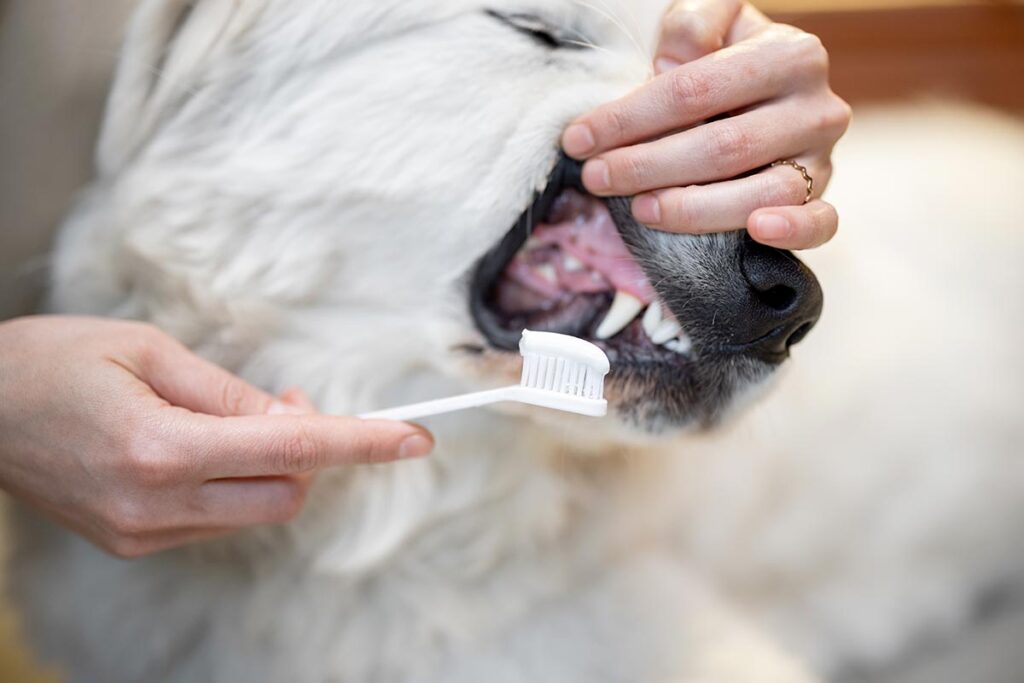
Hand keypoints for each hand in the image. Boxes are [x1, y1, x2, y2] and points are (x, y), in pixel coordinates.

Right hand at [0, 316, 432, 557]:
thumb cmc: (51, 362)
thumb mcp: (145, 350)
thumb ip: (228, 392)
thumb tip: (294, 417)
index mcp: (160, 448)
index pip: (292, 450)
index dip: (361, 443)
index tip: (413, 438)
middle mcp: (155, 504)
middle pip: (286, 494)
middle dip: (312, 452)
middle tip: (289, 400)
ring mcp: (142, 533)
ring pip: (255, 510)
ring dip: (272, 467)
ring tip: (233, 418)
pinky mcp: (133, 542)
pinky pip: (218, 519)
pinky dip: (235, 484)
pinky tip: (206, 448)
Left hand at [562, 0, 850, 248]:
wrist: (769, 88)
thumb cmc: (725, 57)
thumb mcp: (709, 22)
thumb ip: (691, 26)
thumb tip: (669, 64)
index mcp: (789, 53)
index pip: (696, 90)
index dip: (631, 117)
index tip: (579, 139)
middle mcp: (816, 106)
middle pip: (724, 146)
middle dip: (647, 165)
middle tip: (596, 178)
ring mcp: (823, 156)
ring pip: (760, 192)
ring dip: (694, 208)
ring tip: (640, 209)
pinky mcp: (823, 197)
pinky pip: (820, 222)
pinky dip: (793, 230)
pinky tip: (756, 231)